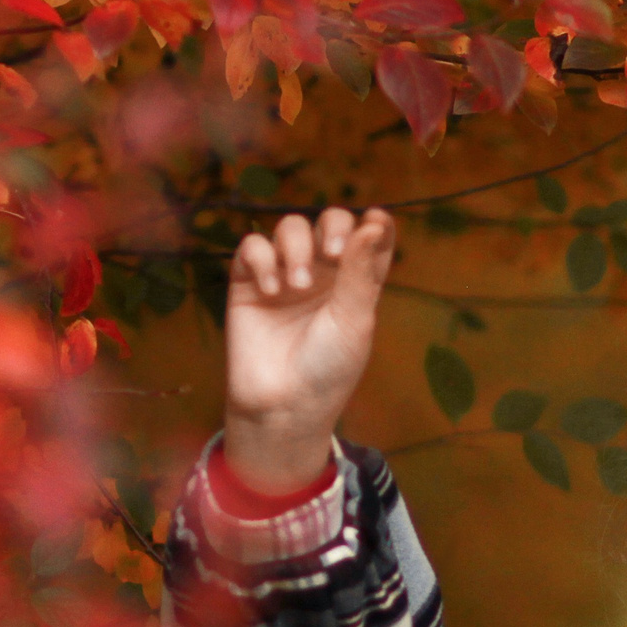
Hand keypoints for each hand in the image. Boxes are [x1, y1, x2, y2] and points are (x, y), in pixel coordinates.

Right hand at [223, 207, 396, 493]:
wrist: (284, 404)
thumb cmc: (329, 368)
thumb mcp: (354, 319)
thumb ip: (361, 270)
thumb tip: (373, 222)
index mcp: (357, 282)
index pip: (370, 238)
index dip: (376, 224)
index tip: (377, 222)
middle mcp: (324, 274)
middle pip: (330, 222)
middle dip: (333, 226)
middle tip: (333, 253)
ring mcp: (286, 275)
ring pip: (290, 227)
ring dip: (297, 246)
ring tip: (299, 284)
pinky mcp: (249, 283)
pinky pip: (253, 247)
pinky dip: (263, 259)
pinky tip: (272, 290)